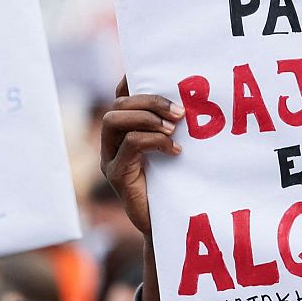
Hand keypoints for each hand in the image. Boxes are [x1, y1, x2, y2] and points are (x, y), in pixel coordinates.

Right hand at [100, 78, 183, 237]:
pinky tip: (174, 151)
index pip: (121, 97)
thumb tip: (191, 102)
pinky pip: (130, 145)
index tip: (160, 76)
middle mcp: (110, 144)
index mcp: (123, 134)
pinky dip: (154, 141)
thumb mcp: (173, 150)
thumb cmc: (175, 185)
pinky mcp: (117, 175)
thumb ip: (172, 129)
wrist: (169, 225)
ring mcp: (110, 159)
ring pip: (114, 119)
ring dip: (146, 117)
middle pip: (118, 105)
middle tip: (180, 112)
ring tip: (173, 128)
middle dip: (149, 101)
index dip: (132, 81)